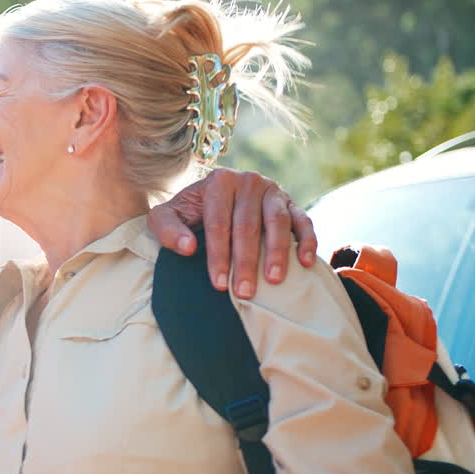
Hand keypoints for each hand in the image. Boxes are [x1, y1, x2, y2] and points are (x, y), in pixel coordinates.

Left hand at [147, 169, 316, 298]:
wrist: (213, 195)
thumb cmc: (189, 212)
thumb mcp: (168, 215)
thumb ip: (166, 228)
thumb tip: (188, 248)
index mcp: (219, 181)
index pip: (218, 223)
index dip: (218, 255)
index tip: (218, 284)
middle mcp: (248, 181)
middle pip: (247, 225)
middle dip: (245, 261)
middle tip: (243, 292)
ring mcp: (273, 191)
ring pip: (277, 223)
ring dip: (277, 253)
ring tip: (273, 281)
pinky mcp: (292, 202)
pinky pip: (303, 221)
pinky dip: (307, 241)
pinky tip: (305, 263)